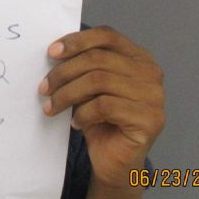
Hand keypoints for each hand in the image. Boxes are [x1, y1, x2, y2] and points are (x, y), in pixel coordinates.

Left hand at [38, 25, 164, 188]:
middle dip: (64, 72)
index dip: (77, 41)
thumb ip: (83, 66)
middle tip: (44, 88)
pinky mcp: (150, 119)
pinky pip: (105, 106)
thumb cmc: (101, 120)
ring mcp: (154, 96)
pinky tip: (75, 123)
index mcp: (139, 57)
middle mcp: (151, 73)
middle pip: (98, 59)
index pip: (107, 35)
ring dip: (67, 94)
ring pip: (99, 81)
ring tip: (51, 107)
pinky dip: (83, 113)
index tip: (51, 53)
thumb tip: (55, 52)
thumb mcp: (90, 87)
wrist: (115, 162)